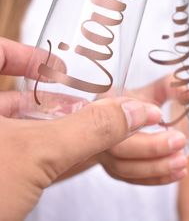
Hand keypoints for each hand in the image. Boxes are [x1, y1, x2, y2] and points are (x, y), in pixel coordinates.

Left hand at [0, 37, 160, 220]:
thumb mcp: (34, 153)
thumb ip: (88, 128)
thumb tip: (132, 111)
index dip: (24, 54)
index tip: (53, 63)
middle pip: (17, 98)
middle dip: (58, 102)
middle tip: (88, 102)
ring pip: (24, 132)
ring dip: (60, 133)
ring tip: (95, 130)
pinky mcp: (1, 179)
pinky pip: (25, 160)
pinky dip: (51, 157)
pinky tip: (79, 157)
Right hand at [97, 78, 187, 184]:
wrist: (123, 119)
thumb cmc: (138, 100)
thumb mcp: (150, 88)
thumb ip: (168, 86)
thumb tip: (188, 93)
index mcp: (104, 103)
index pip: (109, 113)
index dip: (132, 116)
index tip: (158, 113)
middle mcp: (97, 130)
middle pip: (117, 147)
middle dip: (151, 147)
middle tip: (179, 141)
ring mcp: (103, 153)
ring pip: (123, 168)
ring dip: (155, 167)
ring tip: (182, 161)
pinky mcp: (113, 169)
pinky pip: (131, 179)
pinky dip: (154, 178)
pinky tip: (176, 173)